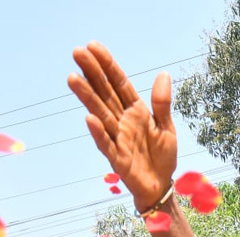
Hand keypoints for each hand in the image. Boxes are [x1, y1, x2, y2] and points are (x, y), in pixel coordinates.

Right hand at [68, 42, 177, 212]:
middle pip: (104, 93)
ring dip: (87, 97)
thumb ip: (162, 103)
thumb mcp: (166, 126)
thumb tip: (163, 73)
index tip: (93, 46)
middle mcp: (122, 121)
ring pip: (100, 114)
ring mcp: (118, 139)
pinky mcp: (118, 159)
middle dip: (92, 73)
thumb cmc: (161, 156)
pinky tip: (89, 118)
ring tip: (73, 78)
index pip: (118, 83)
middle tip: (77, 52)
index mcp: (135, 111)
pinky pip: (107, 144)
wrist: (160, 186)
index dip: (107, 65)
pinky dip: (99, 132)